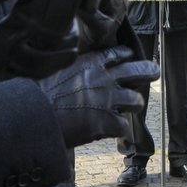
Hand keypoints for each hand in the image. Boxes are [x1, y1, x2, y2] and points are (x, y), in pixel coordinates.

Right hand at [38, 46, 157, 148]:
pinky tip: (112, 132)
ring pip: (136, 101)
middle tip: (154, 71)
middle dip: (148, 70)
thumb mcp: (51, 70)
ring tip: (129, 109)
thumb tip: (61, 66)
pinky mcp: (105, 122)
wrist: (31, 115)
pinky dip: (119, 131)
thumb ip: (66, 67)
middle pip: (137, 70)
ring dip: (132, 105)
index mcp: (88, 63)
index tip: (130, 55)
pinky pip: (124, 127)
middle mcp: (102, 79)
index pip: (115, 54)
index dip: (125, 55)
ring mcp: (106, 100)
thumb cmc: (34, 93)